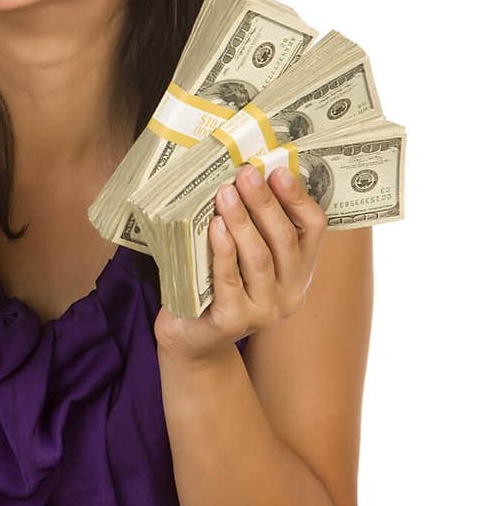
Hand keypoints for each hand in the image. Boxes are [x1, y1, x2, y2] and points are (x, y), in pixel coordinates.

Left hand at [153, 163, 327, 364]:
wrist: (191, 335)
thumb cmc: (217, 283)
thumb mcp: (243, 252)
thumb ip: (254, 223)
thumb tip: (249, 172)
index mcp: (300, 269)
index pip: (314, 228)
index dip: (298, 197)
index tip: (277, 170)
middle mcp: (291, 292)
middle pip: (284, 239)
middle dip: (265, 202)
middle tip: (245, 174)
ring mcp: (265, 311)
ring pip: (259, 258)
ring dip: (242, 221)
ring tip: (225, 192)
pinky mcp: (234, 321)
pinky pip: (230, 279)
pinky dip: (223, 250)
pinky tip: (215, 226)